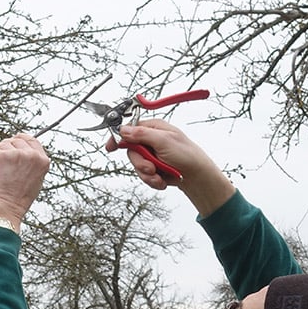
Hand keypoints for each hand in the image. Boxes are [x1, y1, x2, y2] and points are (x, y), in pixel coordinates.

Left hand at [0, 134, 50, 228]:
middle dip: (6, 149)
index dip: (20, 139)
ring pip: (1, 145)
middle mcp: (31, 155)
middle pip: (15, 141)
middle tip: (1, 162)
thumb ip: (32, 164)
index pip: (32, 140)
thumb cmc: (17, 200)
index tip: (13, 140)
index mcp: (42, 161)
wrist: (4, 209)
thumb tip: (22, 152)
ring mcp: (15, 154)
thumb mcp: (35, 181)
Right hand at [113, 121, 234, 214]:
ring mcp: (152, 155)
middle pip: (131, 150)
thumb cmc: (187, 155)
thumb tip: (124, 130)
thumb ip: (142, 135)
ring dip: (146, 174)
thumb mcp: (164, 141)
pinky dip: (151, 180)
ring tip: (159, 176)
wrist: (197, 177)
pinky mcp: (153, 168)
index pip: (129, 129)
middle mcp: (151, 140)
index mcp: (154, 128)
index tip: (110, 147)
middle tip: (150, 168)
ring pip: (136, 165)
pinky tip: (161, 180)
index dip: (118, 137)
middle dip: (139, 163)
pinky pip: (143, 175)